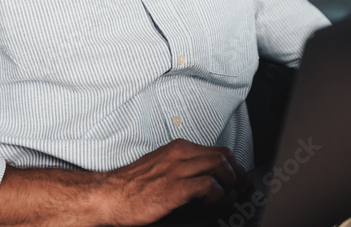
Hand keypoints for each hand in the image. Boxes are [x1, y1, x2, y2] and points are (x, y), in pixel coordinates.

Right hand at [99, 138, 249, 225]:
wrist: (108, 195)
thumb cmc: (130, 186)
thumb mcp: (158, 168)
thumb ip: (179, 168)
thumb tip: (200, 177)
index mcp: (176, 149)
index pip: (216, 149)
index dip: (233, 164)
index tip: (239, 177)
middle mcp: (179, 154)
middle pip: (223, 155)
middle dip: (238, 172)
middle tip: (242, 187)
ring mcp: (177, 170)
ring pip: (220, 164)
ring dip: (231, 181)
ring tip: (229, 193)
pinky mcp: (175, 188)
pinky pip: (208, 184)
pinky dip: (217, 193)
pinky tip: (212, 200)